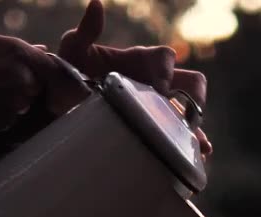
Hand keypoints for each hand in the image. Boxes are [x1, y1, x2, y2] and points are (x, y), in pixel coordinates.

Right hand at [0, 24, 72, 136]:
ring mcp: (15, 101)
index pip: (48, 64)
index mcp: (16, 50)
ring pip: (22, 103)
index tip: (32, 75)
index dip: (41, 71)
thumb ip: (7, 42)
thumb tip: (37, 47)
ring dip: (10, 101)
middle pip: (35, 85)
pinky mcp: (5, 121)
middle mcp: (22, 76)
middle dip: (21, 86)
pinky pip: (9, 118)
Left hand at [57, 0, 211, 155]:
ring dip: (197, 124)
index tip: (159, 89)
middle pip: (192, 81)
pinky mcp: (157, 130)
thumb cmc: (69, 73)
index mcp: (142, 59)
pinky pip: (181, 136)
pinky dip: (193, 145)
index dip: (166, 70)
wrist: (62, 108)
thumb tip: (96, 4)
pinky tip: (196, 157)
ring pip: (192, 110)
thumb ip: (85, 31)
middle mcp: (157, 81)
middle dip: (194, 96)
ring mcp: (159, 107)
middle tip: (184, 116)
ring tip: (197, 142)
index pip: (166, 57)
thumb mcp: (73, 51)